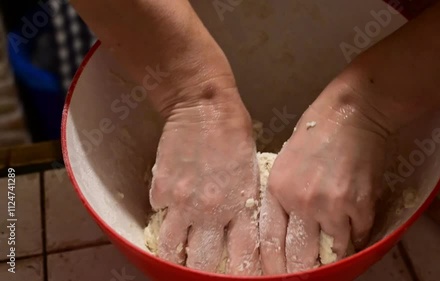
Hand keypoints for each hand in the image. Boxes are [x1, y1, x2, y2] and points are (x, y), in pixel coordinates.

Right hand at [149, 84, 261, 274]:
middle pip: (204, 261)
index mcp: (242, 206)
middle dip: (202, 272)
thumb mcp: (251, 172)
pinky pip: (159, 213)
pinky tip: (168, 210)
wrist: (204, 107)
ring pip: (173, 248)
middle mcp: (212, 210)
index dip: (241, 272)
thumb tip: (235, 229)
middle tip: (200, 273)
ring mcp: (183, 202)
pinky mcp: (161, 188)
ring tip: (176, 259)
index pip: (244, 255)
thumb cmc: (235, 135)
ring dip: (174, 256)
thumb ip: (244, 204)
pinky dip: (163, 215)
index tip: (236, 277)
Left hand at [260, 81, 389, 273]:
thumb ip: (285, 198)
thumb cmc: (316, 133)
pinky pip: (358, 234)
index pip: (272, 242)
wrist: (352, 113)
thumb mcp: (286, 164)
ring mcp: (331, 205)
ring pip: (334, 249)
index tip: (281, 276)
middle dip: (304, 271)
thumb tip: (292, 231)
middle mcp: (300, 202)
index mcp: (277, 190)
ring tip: (334, 255)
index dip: (277, 266)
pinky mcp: (359, 204)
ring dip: (335, 253)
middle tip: (307, 276)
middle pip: (300, 255)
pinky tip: (354, 227)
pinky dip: (357, 234)